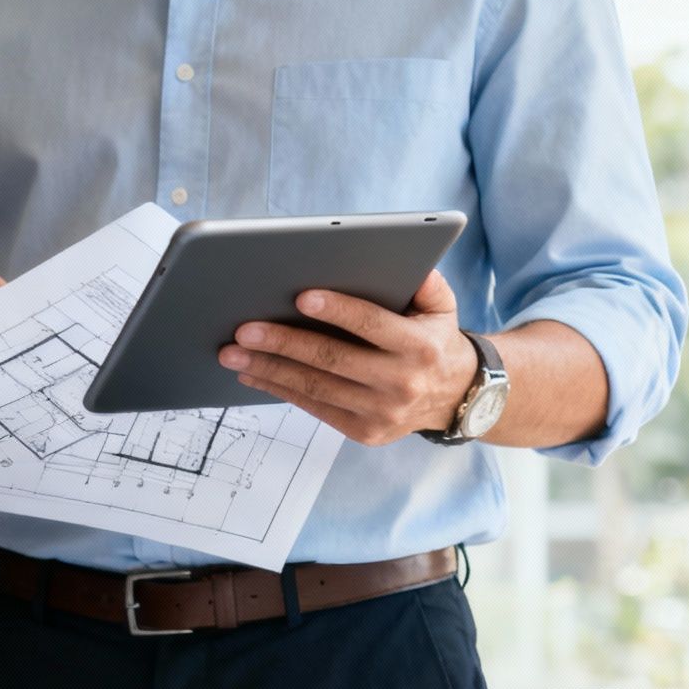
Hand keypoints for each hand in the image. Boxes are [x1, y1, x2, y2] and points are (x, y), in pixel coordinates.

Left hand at [217, 271, 479, 445]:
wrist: (455, 396)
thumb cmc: (434, 339)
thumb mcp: (441, 306)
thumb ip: (424, 280)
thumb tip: (398, 255)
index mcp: (420, 346)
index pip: (372, 325)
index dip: (338, 310)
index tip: (300, 297)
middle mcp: (402, 383)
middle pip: (332, 359)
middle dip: (283, 343)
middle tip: (243, 330)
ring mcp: (382, 413)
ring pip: (315, 387)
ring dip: (268, 370)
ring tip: (232, 355)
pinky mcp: (364, 432)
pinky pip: (314, 408)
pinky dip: (279, 389)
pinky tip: (252, 375)